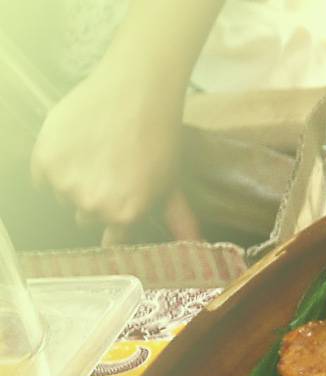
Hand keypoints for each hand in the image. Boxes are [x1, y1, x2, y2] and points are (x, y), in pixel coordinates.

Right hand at [30, 54, 186, 239]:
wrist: (136, 91)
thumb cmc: (158, 137)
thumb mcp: (172, 183)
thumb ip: (179, 220)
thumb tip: (196, 244)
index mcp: (125, 215)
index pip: (111, 236)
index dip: (115, 215)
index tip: (117, 199)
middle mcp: (94, 206)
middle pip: (86, 216)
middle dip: (96, 198)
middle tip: (111, 169)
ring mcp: (67, 184)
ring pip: (63, 196)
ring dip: (74, 181)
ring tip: (96, 153)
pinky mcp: (45, 160)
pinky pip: (41, 177)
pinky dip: (53, 164)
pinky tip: (75, 146)